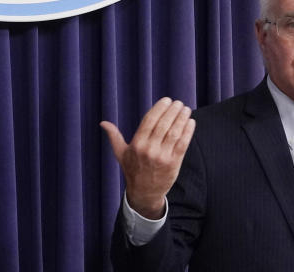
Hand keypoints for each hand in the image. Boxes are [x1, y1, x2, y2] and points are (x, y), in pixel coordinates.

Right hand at [101, 98, 195, 219]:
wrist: (144, 193)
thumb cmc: (132, 170)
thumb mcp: (121, 153)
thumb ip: (114, 136)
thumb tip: (103, 123)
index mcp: (136, 144)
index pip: (149, 121)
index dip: (159, 108)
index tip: (167, 100)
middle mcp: (149, 150)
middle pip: (163, 125)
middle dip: (172, 111)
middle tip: (178, 103)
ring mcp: (162, 157)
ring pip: (174, 133)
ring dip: (182, 119)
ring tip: (186, 109)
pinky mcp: (174, 163)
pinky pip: (182, 144)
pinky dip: (188, 132)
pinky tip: (191, 122)